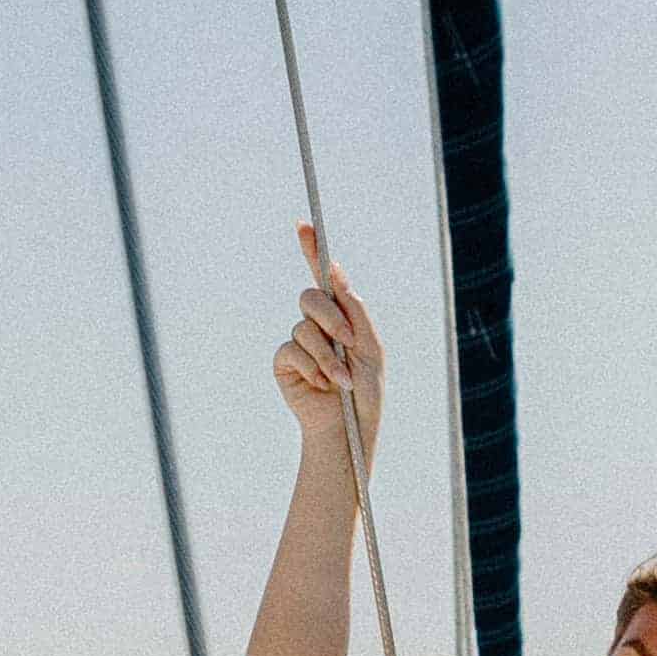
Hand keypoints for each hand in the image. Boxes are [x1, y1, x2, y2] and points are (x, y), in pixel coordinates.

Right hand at [273, 228, 383, 463]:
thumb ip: (354, 309)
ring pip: (304, 327)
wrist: (349, 430)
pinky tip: (322, 385)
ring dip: (327, 355)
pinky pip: (291, 348)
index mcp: (343, 317)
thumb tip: (334, 272)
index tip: (304, 225)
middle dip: (331, 317)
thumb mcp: (371, 347)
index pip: (324, 278)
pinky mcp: (285, 363)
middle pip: (311, 296)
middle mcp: (318, 325)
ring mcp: (299, 343)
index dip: (312, 249)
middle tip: (349, 343)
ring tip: (341, 380)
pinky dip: (311, 366)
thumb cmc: (366, 393)